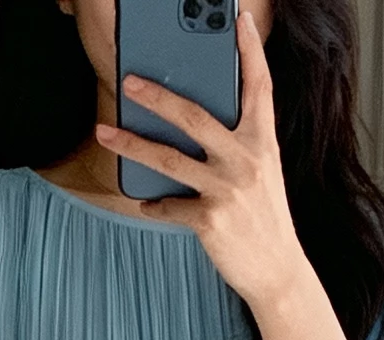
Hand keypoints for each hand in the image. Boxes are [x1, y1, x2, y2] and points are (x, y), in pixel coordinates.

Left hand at [96, 11, 306, 315]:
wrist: (278, 271)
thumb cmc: (265, 218)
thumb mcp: (262, 172)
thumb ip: (238, 143)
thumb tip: (195, 122)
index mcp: (262, 142)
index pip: (259, 86)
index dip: (250, 50)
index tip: (239, 20)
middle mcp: (245, 159)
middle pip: (193, 116)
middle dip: (157, 96)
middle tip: (130, 81)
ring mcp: (226, 189)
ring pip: (167, 159)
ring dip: (131, 144)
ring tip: (105, 132)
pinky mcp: (210, 219)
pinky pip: (169, 205)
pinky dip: (154, 205)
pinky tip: (145, 202)